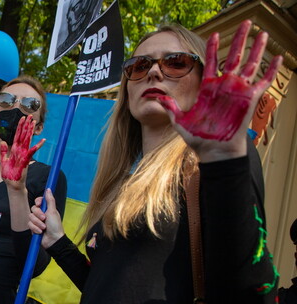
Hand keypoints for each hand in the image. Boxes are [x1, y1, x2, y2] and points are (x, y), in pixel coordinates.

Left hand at [0, 115, 44, 181]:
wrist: (12, 184)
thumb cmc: (8, 174)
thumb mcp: (3, 160)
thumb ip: (3, 151)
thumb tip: (3, 141)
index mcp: (14, 149)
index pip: (17, 135)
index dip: (20, 126)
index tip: (22, 118)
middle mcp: (19, 150)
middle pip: (24, 135)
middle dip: (26, 125)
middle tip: (30, 115)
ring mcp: (23, 154)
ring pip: (27, 140)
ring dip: (30, 131)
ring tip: (34, 122)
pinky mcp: (26, 160)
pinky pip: (32, 151)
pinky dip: (37, 146)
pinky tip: (42, 141)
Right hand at [28, 189, 64, 247]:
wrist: (53, 240)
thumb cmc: (55, 226)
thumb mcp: (53, 211)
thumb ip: (50, 200)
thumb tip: (48, 189)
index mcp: (46, 209)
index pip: (38, 201)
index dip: (38, 202)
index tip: (40, 204)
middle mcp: (41, 214)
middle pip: (33, 209)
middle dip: (38, 215)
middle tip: (44, 219)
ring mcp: (36, 221)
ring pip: (30, 217)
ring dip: (37, 223)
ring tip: (44, 227)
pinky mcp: (33, 227)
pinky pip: (29, 224)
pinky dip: (35, 228)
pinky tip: (40, 232)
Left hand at [156, 20, 282, 162]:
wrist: (213, 151)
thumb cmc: (198, 137)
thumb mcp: (179, 120)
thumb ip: (170, 107)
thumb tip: (156, 97)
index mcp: (208, 88)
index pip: (211, 61)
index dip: (213, 48)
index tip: (215, 33)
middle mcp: (224, 86)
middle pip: (234, 56)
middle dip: (240, 39)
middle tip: (246, 22)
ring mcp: (238, 91)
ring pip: (250, 64)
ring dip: (257, 49)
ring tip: (262, 33)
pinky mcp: (249, 99)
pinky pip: (263, 82)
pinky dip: (271, 70)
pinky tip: (277, 57)